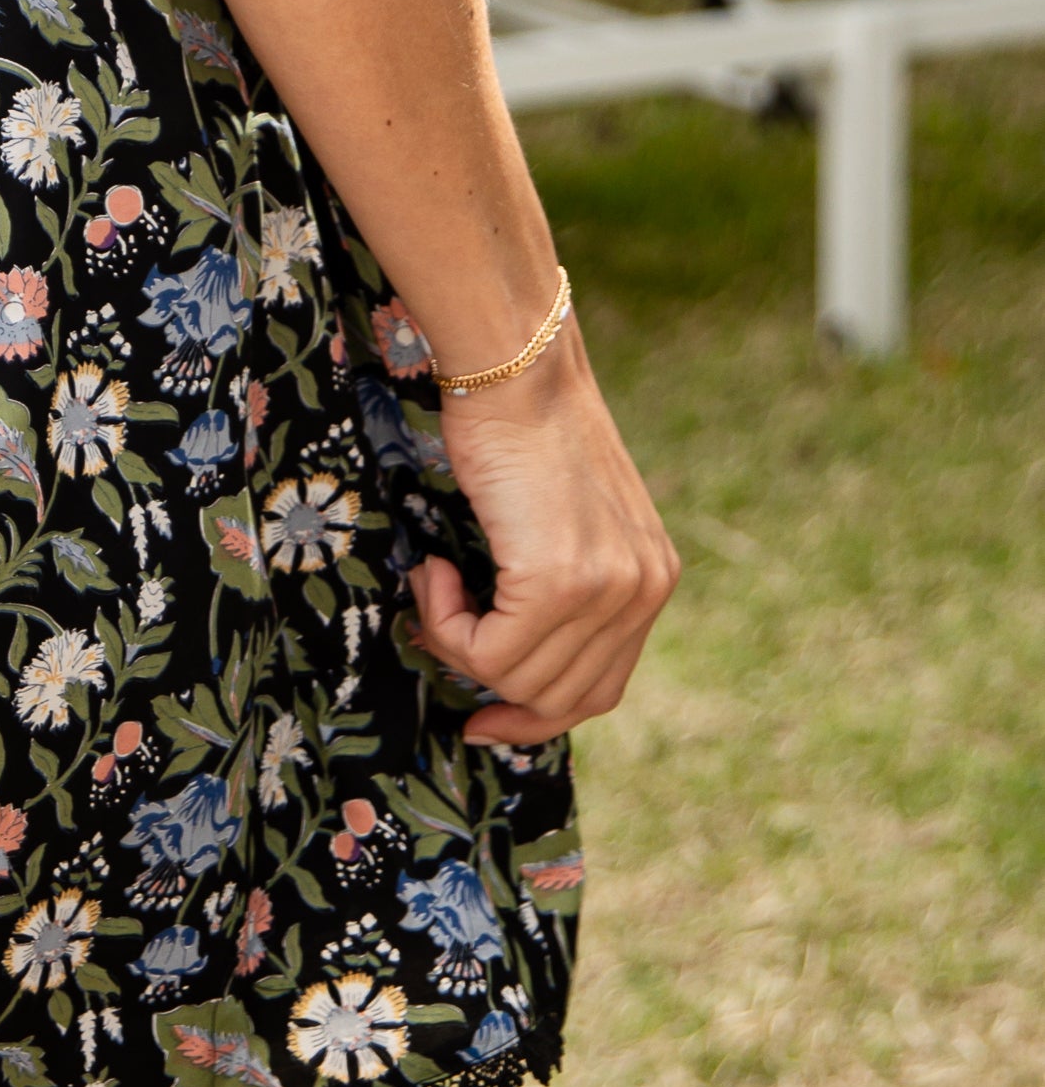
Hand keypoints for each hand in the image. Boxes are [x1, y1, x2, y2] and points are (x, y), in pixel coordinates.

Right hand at [409, 327, 679, 745]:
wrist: (513, 365)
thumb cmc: (518, 425)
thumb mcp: (563, 516)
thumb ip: (562, 582)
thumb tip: (510, 654)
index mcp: (651, 577)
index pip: (602, 688)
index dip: (536, 718)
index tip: (483, 721)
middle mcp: (642, 591)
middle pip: (563, 699)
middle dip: (489, 686)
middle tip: (435, 631)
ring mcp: (606, 590)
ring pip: (518, 679)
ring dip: (456, 640)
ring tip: (437, 578)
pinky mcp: (559, 581)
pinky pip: (488, 651)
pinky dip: (446, 622)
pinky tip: (437, 570)